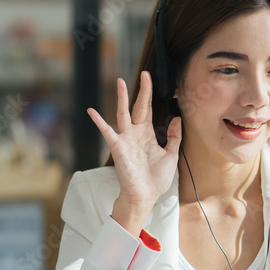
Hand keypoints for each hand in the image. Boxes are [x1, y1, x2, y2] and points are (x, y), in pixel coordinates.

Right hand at [87, 72, 181, 233]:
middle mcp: (136, 134)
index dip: (151, 95)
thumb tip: (178, 119)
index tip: (152, 80)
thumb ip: (174, 137)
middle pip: (139, 107)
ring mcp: (126, 139)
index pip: (149, 110)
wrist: (145, 196)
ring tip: (120, 81)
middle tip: (144, 73)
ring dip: (122, 98)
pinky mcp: (118, 147)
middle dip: (142, 90)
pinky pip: (107, 132)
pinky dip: (99, 122)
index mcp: (149, 135)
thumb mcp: (171, 155)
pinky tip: (91, 111)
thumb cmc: (156, 179)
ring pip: (123, 114)